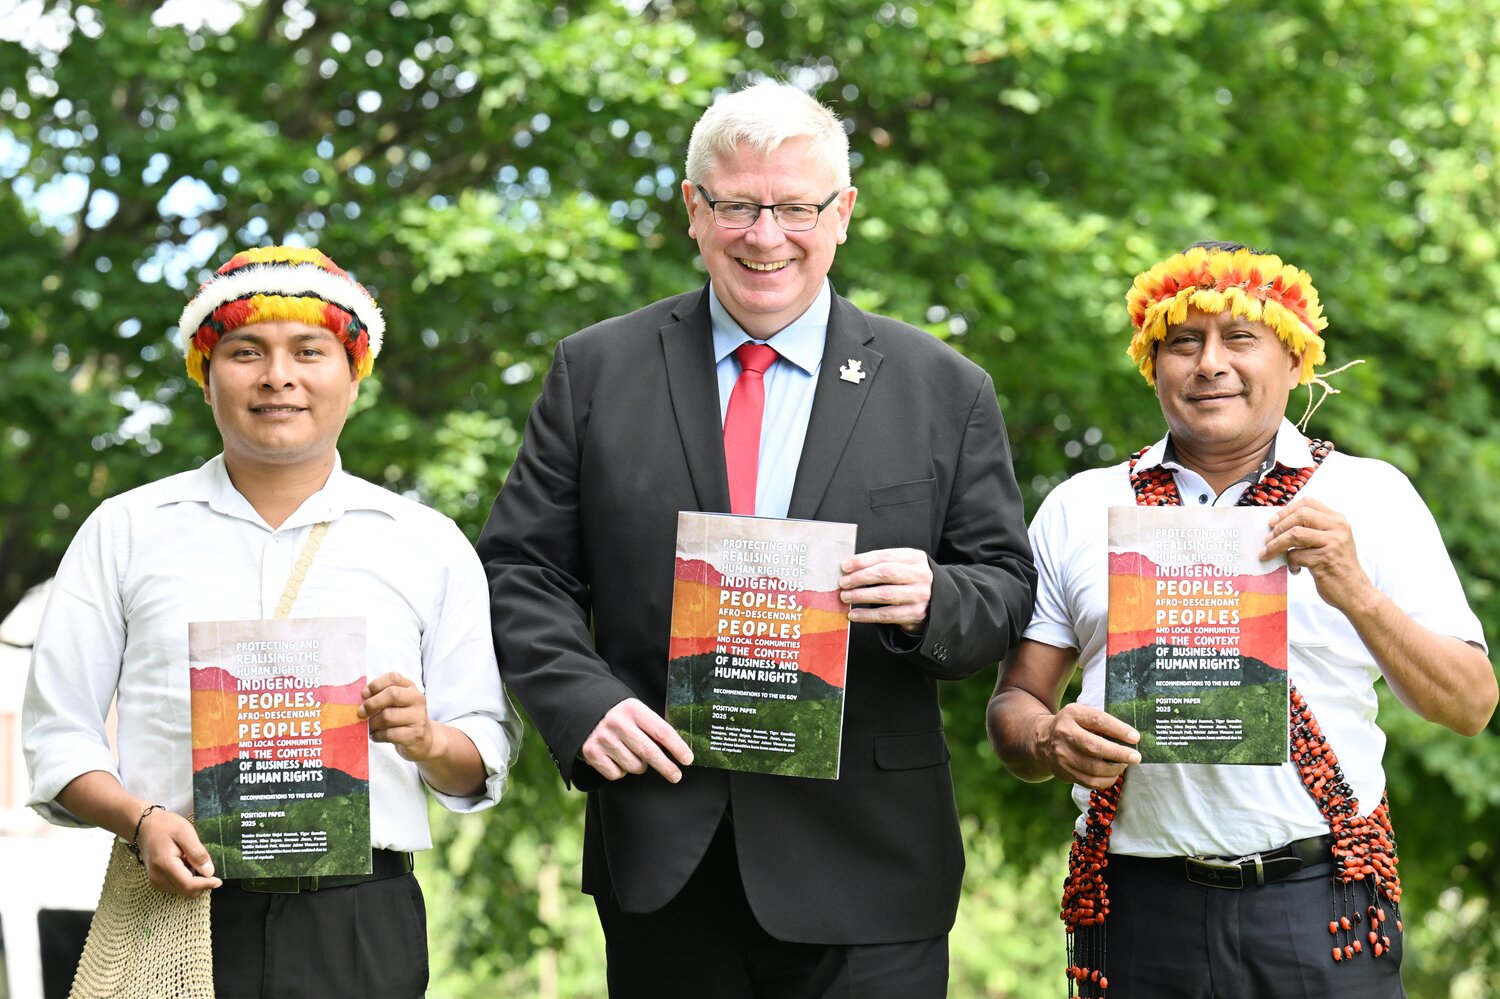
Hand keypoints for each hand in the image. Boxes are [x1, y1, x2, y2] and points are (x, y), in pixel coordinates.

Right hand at [137, 808, 221, 898]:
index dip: (206, 885)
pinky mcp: (157, 882)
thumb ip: (197, 852)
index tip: (219, 881)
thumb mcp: (185, 831)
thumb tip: (209, 872)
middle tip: (204, 863)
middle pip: (187, 891)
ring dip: (194, 880)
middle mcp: (158, 878)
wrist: (143, 826)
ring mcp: (156, 882)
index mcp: (164, 865)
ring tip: (191, 860)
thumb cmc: (164, 826)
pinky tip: (185, 864)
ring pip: (183, 891)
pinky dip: (186, 879)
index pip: (189, 885)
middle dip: (201, 883)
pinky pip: (177, 887)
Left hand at [361, 672, 441, 762]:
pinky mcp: (415, 734)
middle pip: (392, 694)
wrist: (425, 740)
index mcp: (411, 688)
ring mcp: (418, 717)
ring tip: (369, 727)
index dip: (376, 684)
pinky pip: (389, 734)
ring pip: (387, 716)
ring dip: (372, 723)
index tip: (364, 694)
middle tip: (361, 712)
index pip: (393, 678)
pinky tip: (376, 736)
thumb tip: (360, 699)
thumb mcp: (399, 703)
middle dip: (372, 703)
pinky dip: (377, 735)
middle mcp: (417, 699)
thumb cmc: (405, 719)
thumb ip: (383, 697)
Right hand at [581, 698, 693, 782]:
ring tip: (635, 756)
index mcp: (633, 709)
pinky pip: (617, 774)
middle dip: (666, 767)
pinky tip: (618, 759)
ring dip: (640, 767)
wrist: (581, 708)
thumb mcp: (635, 711)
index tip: (688, 759)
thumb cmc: (618, 714)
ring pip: (634, 766)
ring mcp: (603, 739)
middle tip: (676, 775)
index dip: (677, 747)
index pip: (661, 731)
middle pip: (649, 752)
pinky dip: (621, 771)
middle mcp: (618, 724)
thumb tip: (678, 750)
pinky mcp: (591, 753)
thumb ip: (652, 726)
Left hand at [838, 548, 932, 633]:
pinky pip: (886, 615)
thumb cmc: (911, 580)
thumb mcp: (905, 565)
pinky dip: (867, 615)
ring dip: (861, 596)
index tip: (845, 566)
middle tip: (843, 583)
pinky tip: (854, 614)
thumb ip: (883, 564)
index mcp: (915, 558)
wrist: (939, 601)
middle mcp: (920, 575)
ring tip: (845, 597)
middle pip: (885, 573)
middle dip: (860, 577)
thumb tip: (849, 568)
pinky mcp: (915, 614)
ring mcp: (919, 595)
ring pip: (885, 595)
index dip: (863, 561)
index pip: (885, 556)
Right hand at [1037, 703, 1140, 789]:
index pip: (1097, 721)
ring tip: (1124, 765)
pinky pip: (1090, 781)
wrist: (1043, 741)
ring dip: (1115, 769)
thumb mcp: (1082, 714)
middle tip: (1136, 757)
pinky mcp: (1064, 772)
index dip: (1118, 730)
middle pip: (1094, 747)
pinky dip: (1106, 780)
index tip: (1135, 737)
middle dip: (1119, 754)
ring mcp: (1062, 755)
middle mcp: (1064, 734)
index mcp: (1071, 714)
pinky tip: (1113, 774)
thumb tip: (1131, 737)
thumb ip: (1101, 722)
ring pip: (1094, 768)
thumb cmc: (1072, 726)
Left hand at [1262, 498, 1375, 613]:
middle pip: (1300, 515)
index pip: (1308, 503)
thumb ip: (1313, 530)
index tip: (1273, 522)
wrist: (1356, 592)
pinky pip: (1296, 556)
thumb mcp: (1331, 542)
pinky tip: (1295, 570)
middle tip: (1267, 540)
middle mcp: (1338, 528)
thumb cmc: (1337, 567)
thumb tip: (1277, 525)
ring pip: (1295, 534)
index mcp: (1338, 520)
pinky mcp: (1326, 560)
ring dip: (1276, 545)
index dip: (1286, 510)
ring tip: (1268, 554)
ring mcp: (1333, 543)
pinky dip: (1290, 563)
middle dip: (1278, 528)